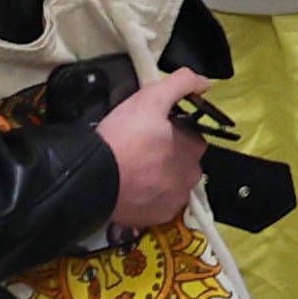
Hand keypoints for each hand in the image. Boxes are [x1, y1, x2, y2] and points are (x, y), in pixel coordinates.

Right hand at [94, 65, 210, 235]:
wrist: (93, 177)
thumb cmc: (124, 137)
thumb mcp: (150, 99)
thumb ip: (180, 84)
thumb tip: (204, 81)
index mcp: (194, 149)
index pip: (190, 138)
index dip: (172, 133)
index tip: (151, 132)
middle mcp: (191, 177)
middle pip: (182, 163)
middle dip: (166, 157)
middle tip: (138, 151)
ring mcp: (175, 200)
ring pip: (170, 185)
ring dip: (157, 178)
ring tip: (131, 170)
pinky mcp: (157, 218)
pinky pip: (157, 205)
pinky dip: (147, 198)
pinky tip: (130, 189)